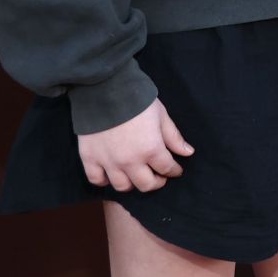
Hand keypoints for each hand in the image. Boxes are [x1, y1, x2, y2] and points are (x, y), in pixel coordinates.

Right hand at [77, 98, 193, 192]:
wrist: (105, 89)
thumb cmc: (137, 100)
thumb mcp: (161, 115)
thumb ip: (173, 137)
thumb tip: (188, 152)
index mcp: (151, 149)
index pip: (166, 168)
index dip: (174, 171)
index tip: (176, 170)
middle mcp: (130, 161)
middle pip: (145, 185)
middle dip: (156, 182)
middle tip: (158, 177)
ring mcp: (108, 162)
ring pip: (122, 186)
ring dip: (132, 184)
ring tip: (136, 176)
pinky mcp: (90, 158)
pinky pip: (96, 180)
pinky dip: (105, 181)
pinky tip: (111, 175)